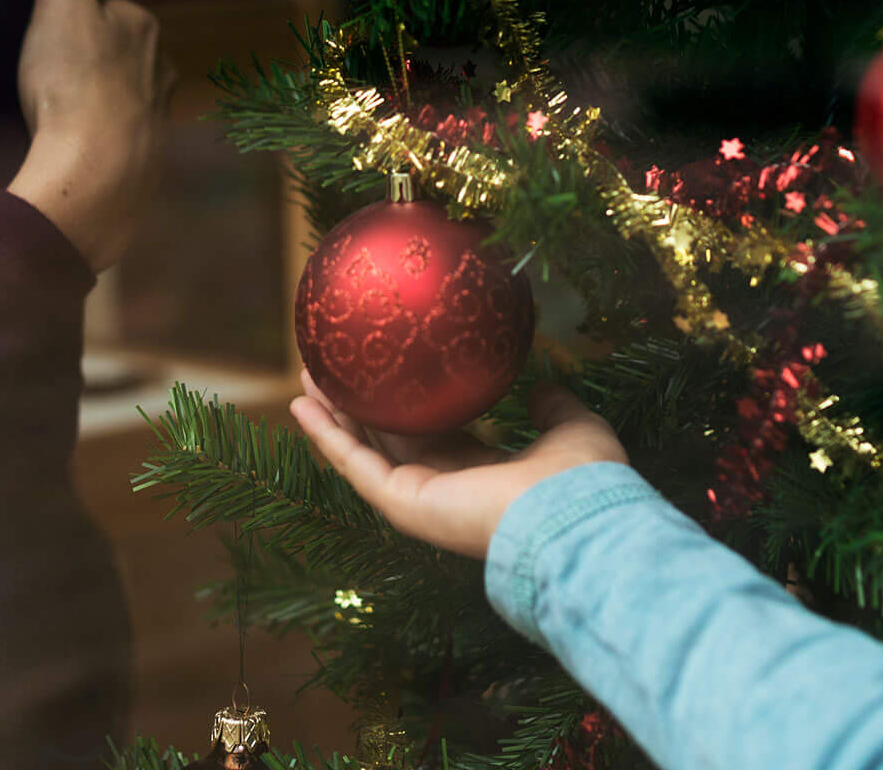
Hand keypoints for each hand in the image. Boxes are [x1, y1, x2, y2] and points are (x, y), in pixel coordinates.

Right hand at [8, 0, 172, 273]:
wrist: (96, 171)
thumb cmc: (73, 81)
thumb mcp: (61, 6)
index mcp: (142, 27)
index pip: (110, 8)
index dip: (77, 19)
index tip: (54, 37)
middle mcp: (161, 70)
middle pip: (122, 54)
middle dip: (95, 60)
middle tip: (55, 75)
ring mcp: (157, 119)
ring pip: (127, 97)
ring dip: (102, 102)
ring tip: (68, 114)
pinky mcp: (146, 163)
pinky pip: (121, 141)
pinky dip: (103, 142)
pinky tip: (81, 149)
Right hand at [289, 371, 627, 560]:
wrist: (572, 515)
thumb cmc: (580, 478)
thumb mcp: (570, 427)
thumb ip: (553, 408)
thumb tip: (541, 387)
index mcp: (484, 473)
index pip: (438, 436)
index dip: (412, 406)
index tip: (394, 374)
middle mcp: (447, 489)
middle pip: (391, 442)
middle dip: (362, 406)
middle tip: (336, 369)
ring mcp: (420, 500)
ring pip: (365, 451)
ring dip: (333, 414)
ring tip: (308, 377)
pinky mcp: (402, 504)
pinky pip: (355, 464)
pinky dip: (326, 436)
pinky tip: (302, 405)